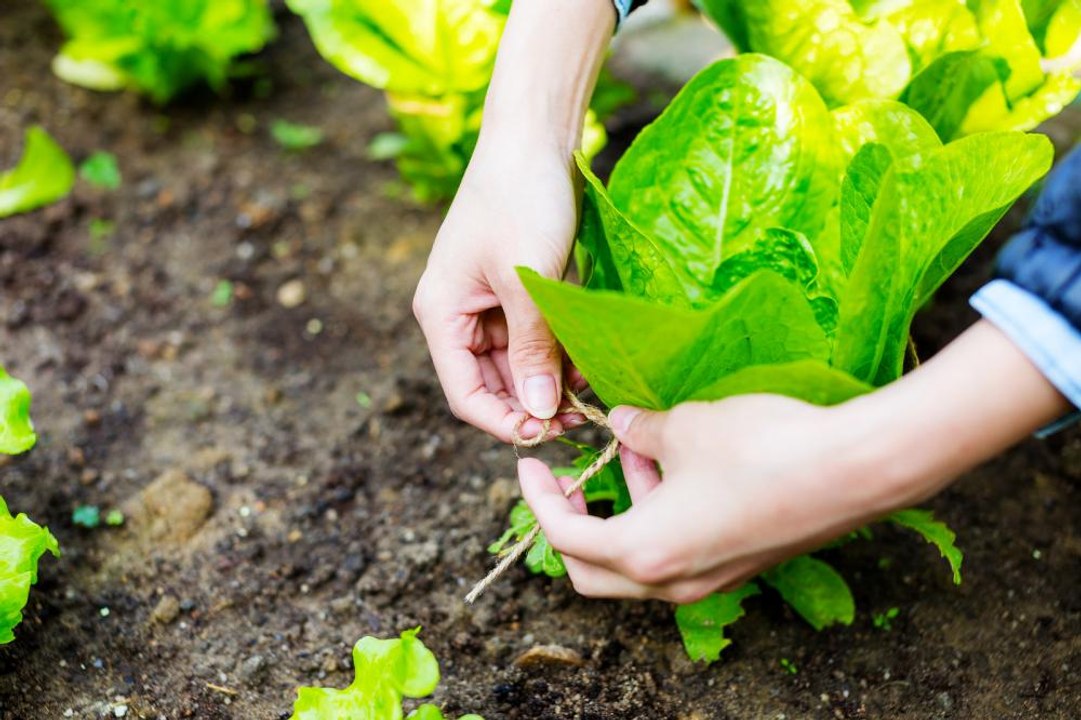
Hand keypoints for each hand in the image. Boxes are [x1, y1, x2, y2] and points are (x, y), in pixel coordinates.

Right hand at [412, 0, 613, 441]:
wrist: (536, 137)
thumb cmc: (521, 200)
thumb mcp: (528, 280)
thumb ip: (533, 349)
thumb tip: (539, 412)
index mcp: (442, 315)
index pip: (466, 395)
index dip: (505, 422)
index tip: (548, 433)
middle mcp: (459, 316)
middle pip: (491, 385)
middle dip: (532, 406)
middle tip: (579, 419)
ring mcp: (488, 304)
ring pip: (517, 366)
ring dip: (549, 384)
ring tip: (590, 393)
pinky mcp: (516, 292)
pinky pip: (534, 340)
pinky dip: (558, 356)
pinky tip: (588, 364)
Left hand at [519, 396, 880, 603]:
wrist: (854, 470)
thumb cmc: (761, 448)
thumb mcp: (686, 426)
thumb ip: (641, 429)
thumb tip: (619, 423)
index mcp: (644, 552)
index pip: (564, 539)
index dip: (539, 499)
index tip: (531, 464)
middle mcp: (671, 582)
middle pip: (591, 571)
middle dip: (571, 524)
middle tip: (569, 479)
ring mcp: (708, 580)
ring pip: (637, 562)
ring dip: (623, 510)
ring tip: (634, 449)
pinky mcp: (737, 566)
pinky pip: (675, 553)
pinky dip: (657, 517)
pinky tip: (673, 465)